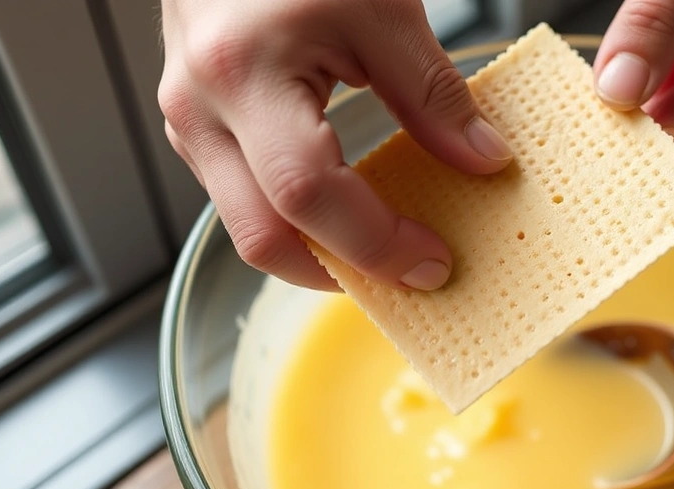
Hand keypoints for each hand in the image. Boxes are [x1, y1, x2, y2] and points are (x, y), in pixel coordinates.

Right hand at [158, 0, 512, 290]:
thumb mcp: (382, 9)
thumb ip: (433, 93)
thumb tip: (483, 161)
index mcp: (242, 73)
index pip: (308, 195)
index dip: (374, 243)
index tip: (433, 263)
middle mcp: (200, 109)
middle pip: (263, 236)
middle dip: (343, 272)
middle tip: (412, 276)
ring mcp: (190, 122)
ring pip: (249, 225)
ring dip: (320, 252)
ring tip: (386, 250)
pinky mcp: (201, 126)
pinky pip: (246, 197)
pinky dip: (301, 222)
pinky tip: (349, 215)